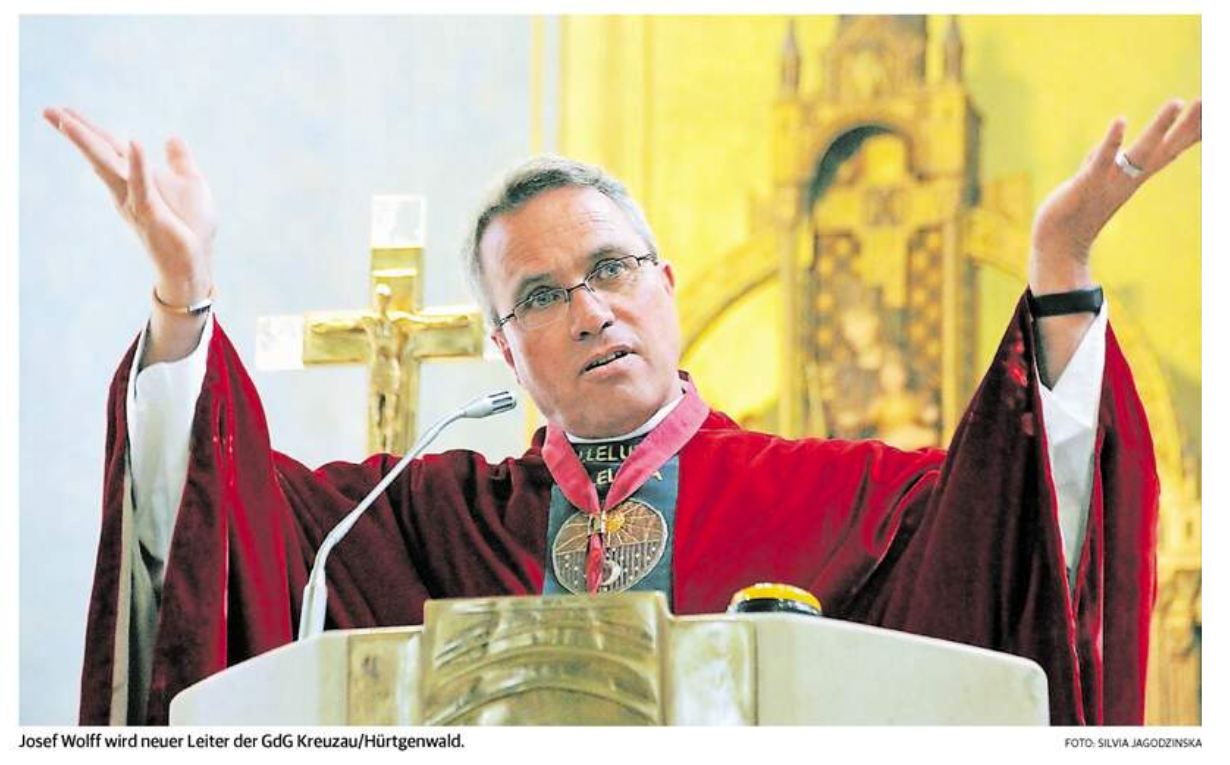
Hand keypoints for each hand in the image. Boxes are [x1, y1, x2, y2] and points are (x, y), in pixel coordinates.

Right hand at [42, 107, 215, 305]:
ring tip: (69, 122)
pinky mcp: (150, 214)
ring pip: (109, 167)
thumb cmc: (190, 227)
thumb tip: (172, 137)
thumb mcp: (190, 185)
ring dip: (90, 144)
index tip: (64, 110)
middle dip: (76, 132)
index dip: (88, 129)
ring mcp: (135, 201)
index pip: (109, 148)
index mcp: (134, 180)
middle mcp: (127, 190)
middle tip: (49, 110)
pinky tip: (135, 143)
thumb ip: (179, 161)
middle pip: (99, 154)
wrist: (193, 263)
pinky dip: (138, 166)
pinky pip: (142, 187)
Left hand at [1029, 98, 1201, 293]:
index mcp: (1135, 176)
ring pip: (1140, 152)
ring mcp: (1109, 181)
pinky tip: (1120, 121)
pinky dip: (1111, 142)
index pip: (1171, 148)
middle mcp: (1129, 178)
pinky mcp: (1085, 185)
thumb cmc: (1078, 212)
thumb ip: (1108, 160)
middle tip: (1210, 99)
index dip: (1193, 130)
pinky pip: (1101, 162)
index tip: (1213, 106)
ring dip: (1159, 127)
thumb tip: (1116, 146)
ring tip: (1177, 101)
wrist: (1058, 244)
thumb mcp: (1099, 179)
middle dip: (1189, 124)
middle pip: (1166, 147)